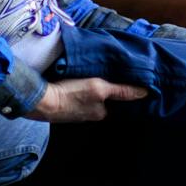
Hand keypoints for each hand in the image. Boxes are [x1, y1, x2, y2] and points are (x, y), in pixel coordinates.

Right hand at [29, 77, 147, 121]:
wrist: (40, 100)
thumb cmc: (70, 93)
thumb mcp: (99, 88)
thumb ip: (121, 91)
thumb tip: (145, 92)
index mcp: (101, 112)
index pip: (119, 101)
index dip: (125, 91)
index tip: (131, 79)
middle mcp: (91, 114)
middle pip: (106, 99)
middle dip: (109, 89)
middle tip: (112, 71)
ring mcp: (77, 111)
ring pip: (92, 97)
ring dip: (94, 88)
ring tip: (96, 72)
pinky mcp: (65, 104)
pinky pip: (79, 96)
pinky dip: (81, 89)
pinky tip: (79, 80)